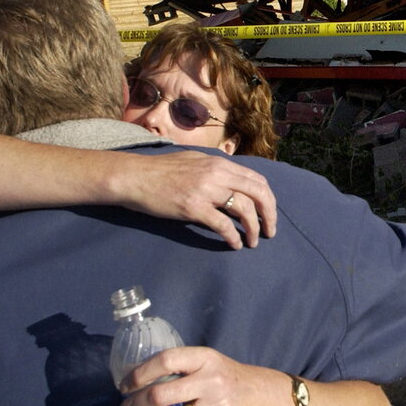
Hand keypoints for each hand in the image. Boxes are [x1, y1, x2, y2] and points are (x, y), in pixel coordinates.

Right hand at [113, 150, 277, 248]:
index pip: (256, 179)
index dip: (268, 198)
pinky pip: (223, 225)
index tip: (269, 213)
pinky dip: (233, 237)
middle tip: (270, 231)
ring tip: (254, 242)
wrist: (135, 177)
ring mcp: (206, 190)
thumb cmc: (162, 171)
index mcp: (219, 163)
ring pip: (245, 209)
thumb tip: (233, 182)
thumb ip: (216, 170)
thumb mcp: (195, 161)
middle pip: (258, 193)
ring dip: (254, 228)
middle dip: (269, 214)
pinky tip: (235, 244)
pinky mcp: (194, 207)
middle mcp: (217, 174)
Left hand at [117, 347, 291, 405]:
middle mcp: (210, 381)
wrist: (268, 397)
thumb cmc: (230, 378)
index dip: (139, 374)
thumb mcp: (210, 362)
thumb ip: (182, 368)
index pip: (165, 361)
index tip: (124, 387)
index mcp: (205, 358)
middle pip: (159, 396)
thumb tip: (138, 381)